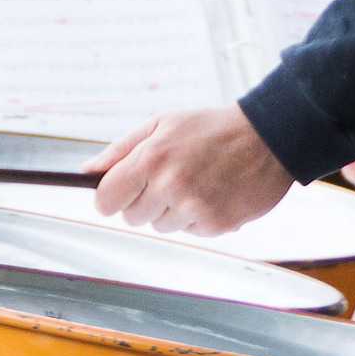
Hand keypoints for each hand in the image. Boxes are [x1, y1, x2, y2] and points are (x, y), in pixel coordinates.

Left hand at [85, 107, 295, 235]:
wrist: (268, 138)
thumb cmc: (210, 128)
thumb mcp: (160, 124)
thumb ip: (120, 151)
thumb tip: (86, 172)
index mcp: (151, 158)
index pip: (106, 200)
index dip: (111, 197)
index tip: (120, 191)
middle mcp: (170, 186)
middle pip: (131, 217)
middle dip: (144, 201)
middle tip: (169, 177)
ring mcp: (194, 208)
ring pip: (161, 226)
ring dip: (172, 210)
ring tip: (196, 181)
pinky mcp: (216, 225)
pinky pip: (189, 231)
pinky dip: (197, 217)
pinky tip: (213, 192)